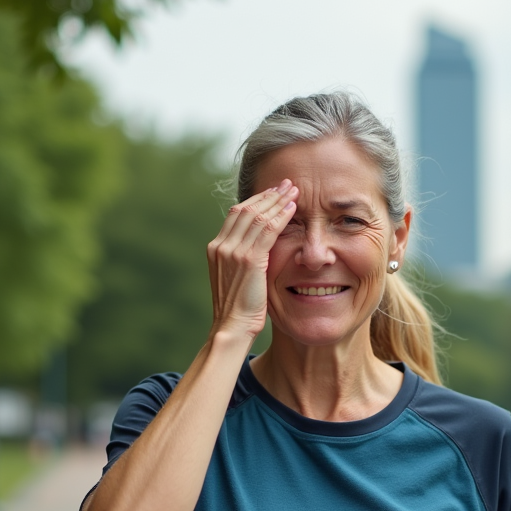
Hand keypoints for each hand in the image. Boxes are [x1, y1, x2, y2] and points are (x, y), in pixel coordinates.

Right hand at [206, 179, 297, 338]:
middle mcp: (221, 245)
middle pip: (246, 209)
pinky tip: (293, 208)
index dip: (257, 201)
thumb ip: (243, 260)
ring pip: (257, 215)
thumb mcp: (236, 279)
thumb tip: (258, 250)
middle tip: (286, 183)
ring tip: (293, 190)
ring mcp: (232, 251)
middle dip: (268, 194)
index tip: (273, 193)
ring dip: (277, 200)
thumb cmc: (238, 309)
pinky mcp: (248, 259)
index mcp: (216, 248)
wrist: (232, 327)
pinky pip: (267, 230)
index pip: (237, 215)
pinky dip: (281, 216)